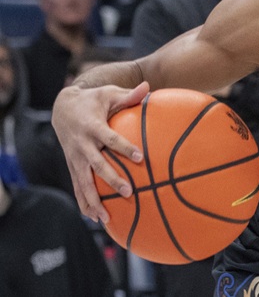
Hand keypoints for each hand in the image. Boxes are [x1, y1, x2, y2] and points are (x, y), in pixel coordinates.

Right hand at [51, 81, 149, 222]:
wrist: (63, 108)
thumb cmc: (94, 100)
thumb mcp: (109, 93)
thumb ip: (129, 94)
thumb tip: (148, 86)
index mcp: (93, 127)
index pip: (110, 139)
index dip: (125, 148)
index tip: (141, 157)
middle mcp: (82, 145)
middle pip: (97, 165)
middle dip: (112, 179)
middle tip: (129, 192)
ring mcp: (75, 158)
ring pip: (83, 183)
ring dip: (94, 200)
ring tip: (106, 218)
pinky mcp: (72, 166)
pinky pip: (77, 187)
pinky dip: (84, 203)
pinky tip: (94, 219)